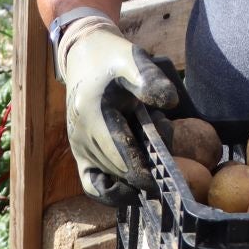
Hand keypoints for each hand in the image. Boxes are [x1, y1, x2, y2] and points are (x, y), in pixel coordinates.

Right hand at [56, 12, 179, 205]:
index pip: (122, 158)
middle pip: (120, 172)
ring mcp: (78, 148)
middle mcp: (81, 136)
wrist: (84, 56)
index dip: (147, 172)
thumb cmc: (112, 58)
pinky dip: (113, 192)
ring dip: (135, 177)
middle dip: (148, 170)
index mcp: (93, 114)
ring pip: (110, 181)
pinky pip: (93, 186)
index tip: (168, 173)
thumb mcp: (133, 60)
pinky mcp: (80, 155)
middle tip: (167, 153)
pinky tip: (132, 186)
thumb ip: (151, 80)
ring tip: (152, 157)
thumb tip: (170, 104)